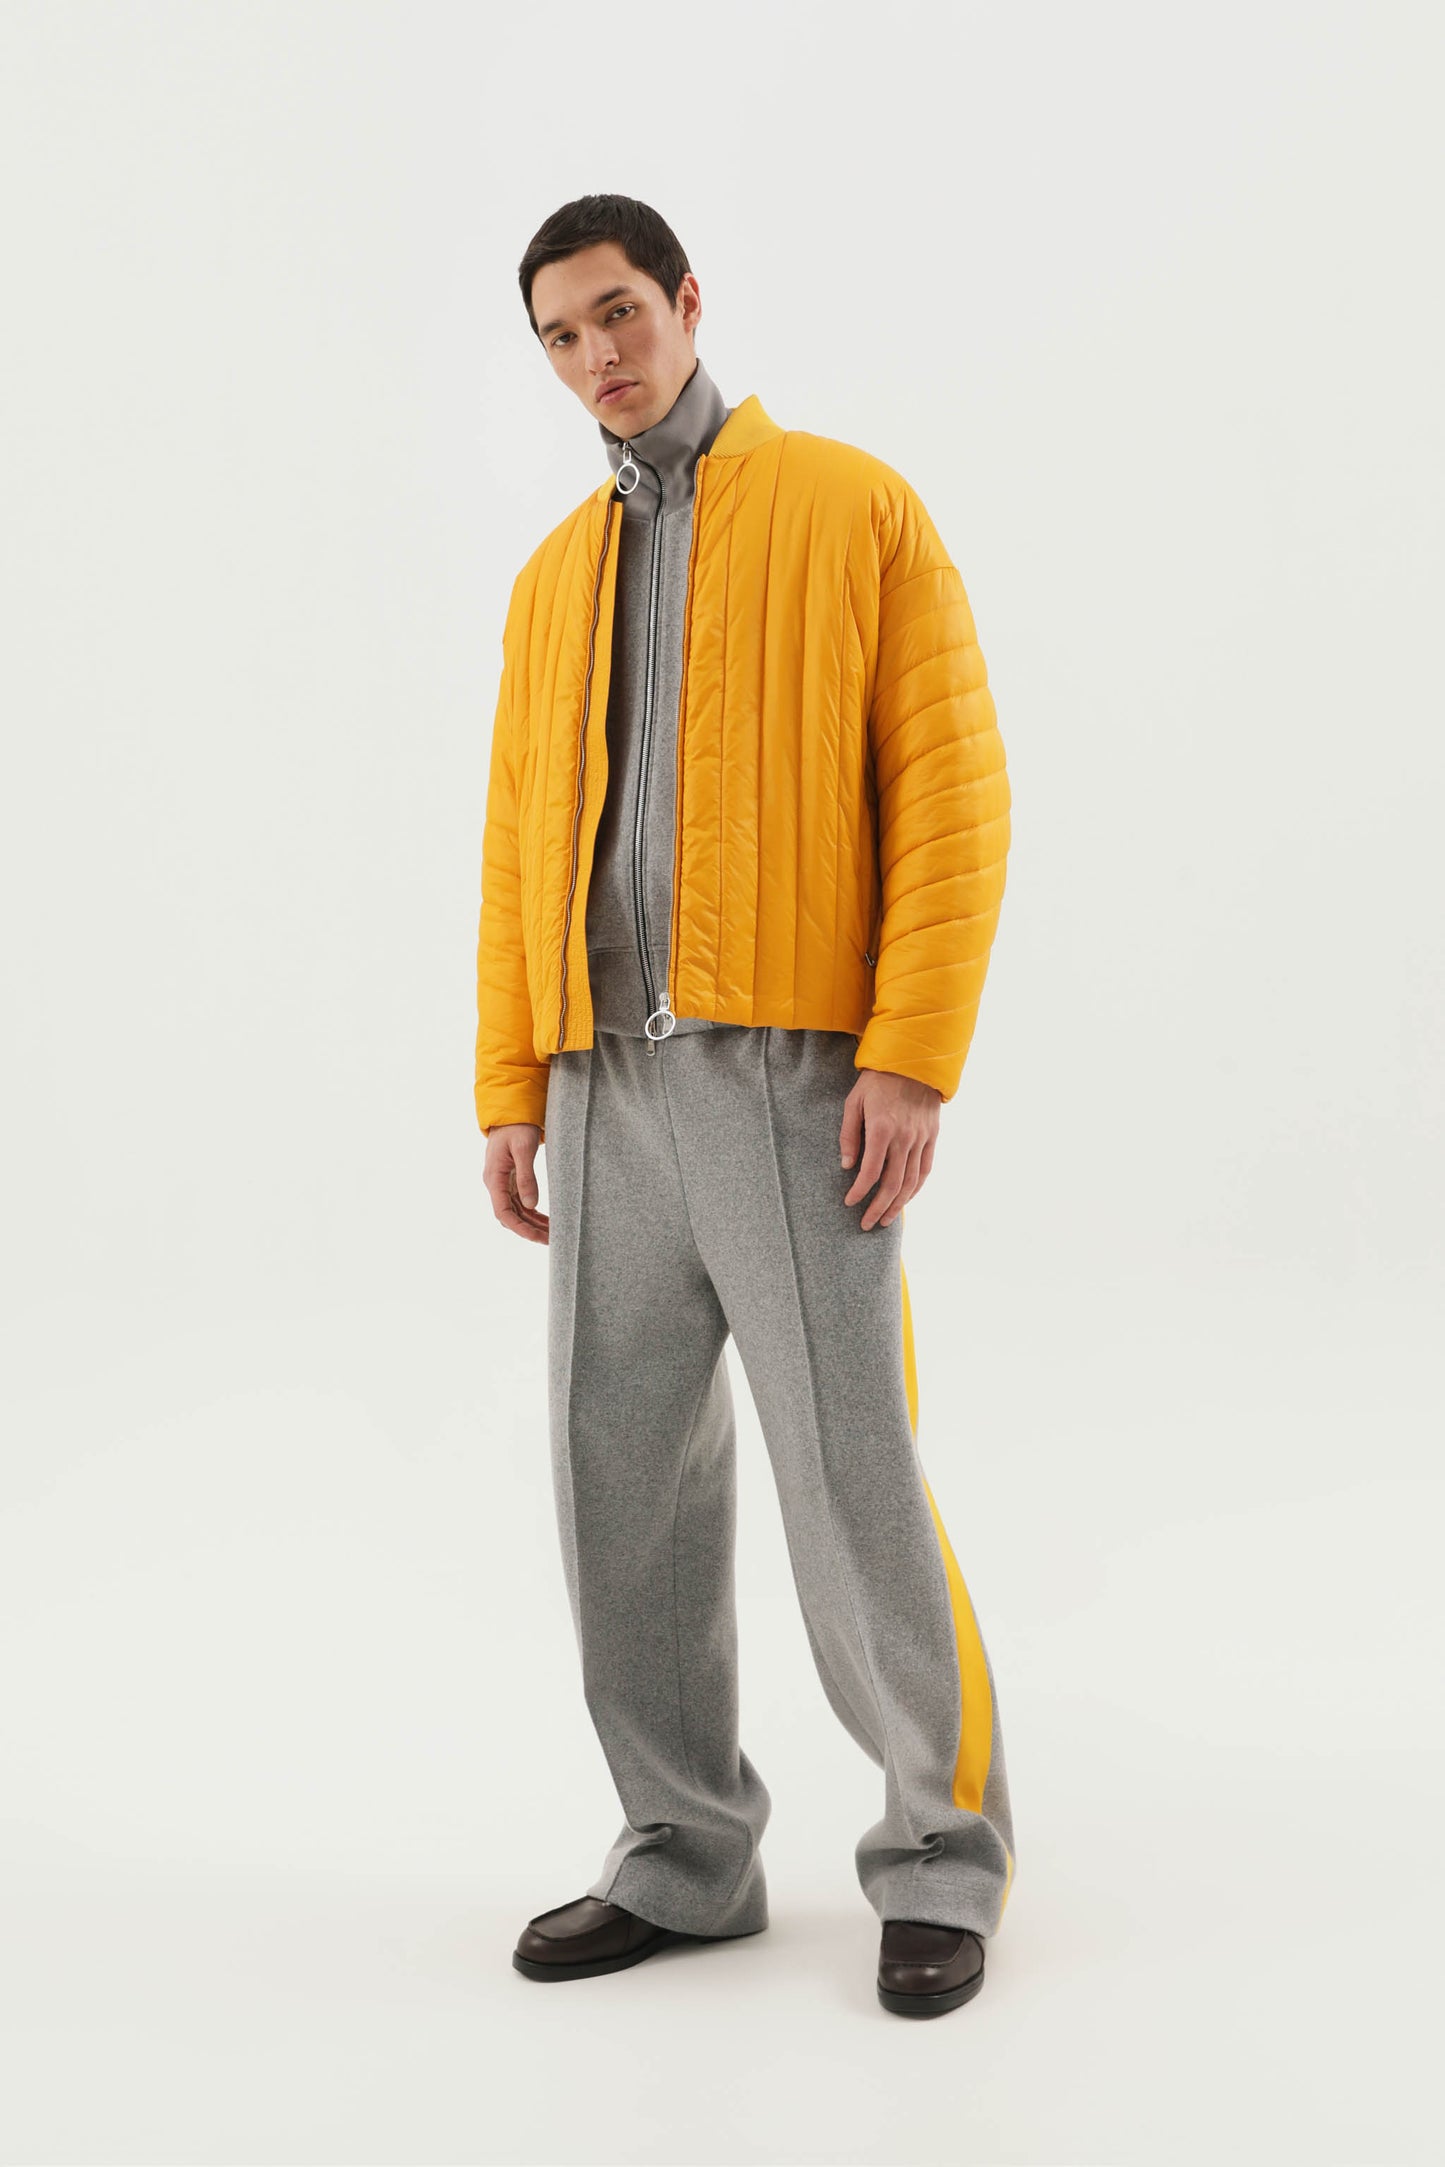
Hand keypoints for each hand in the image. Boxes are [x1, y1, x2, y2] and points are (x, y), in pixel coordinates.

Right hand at [484, 1124, 548, 1243]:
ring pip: (517, 1211)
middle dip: (529, 1230)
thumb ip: (527, 1177)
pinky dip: (533, 1213)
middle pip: (511, 1216)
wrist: (511, 1112)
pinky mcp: (510, 1179)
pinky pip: (520, 1202)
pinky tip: (546, 1220)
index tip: (537, 1237)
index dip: (520, 1228)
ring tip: (553, 1234)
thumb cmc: (517, 1127)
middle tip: (552, 1240)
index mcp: (494, 1178)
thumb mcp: (523, 1149)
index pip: (503, 1212)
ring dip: (533, 1223)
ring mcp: (502, 1182)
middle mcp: (495, 1183)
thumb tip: (532, 1205)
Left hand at [840, 1068, 941, 1228]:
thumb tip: (847, 1165)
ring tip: (886, 1220)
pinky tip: (905, 1199)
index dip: (859, 1192)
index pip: (870, 1172)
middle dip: (878, 1208)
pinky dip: (916, 1188)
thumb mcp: (854, 1102)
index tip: (849, 1202)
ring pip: (911, 1182)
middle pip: (892, 1184)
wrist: (913, 1062)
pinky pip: (925, 1169)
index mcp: (881, 1129)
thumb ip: (849, 1135)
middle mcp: (903, 1138)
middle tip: (867, 1224)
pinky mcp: (932, 1137)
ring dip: (898, 1205)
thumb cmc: (877, 1081)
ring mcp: (921, 1139)